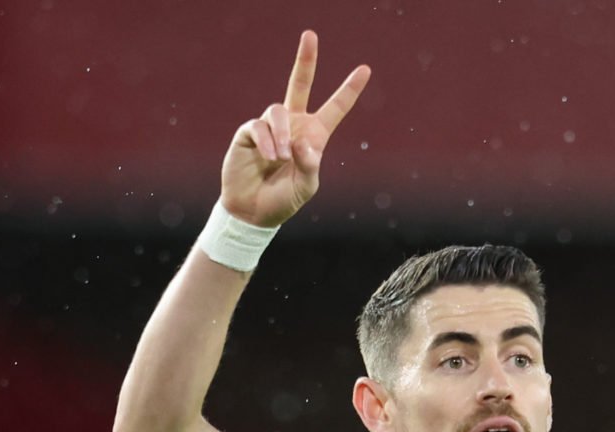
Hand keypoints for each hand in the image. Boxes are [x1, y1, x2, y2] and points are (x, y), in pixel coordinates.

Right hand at [220, 31, 370, 228]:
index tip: (365, 69)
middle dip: (306, 60)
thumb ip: (309, 165)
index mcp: (314, 136)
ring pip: (278, 112)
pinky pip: (259, 127)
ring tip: (281, 158)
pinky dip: (267, 143)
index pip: (335, 108)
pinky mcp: (248, 133)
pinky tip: (270, 157)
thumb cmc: (283, 200)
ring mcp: (270, 127)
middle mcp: (293, 125)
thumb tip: (300, 141)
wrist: (253, 212)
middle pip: (300, 84)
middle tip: (310, 35)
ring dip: (282, 135)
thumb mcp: (306, 186)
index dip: (350, 90)